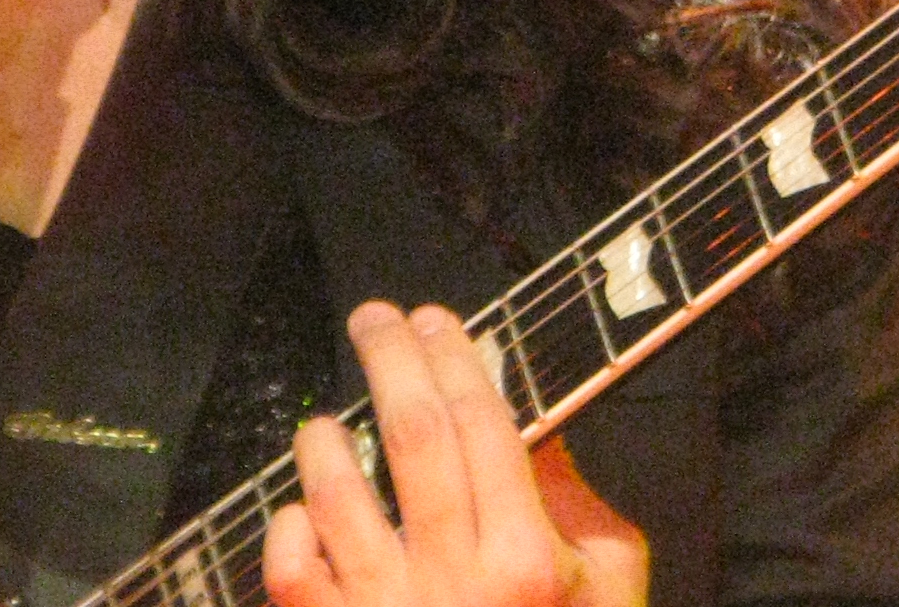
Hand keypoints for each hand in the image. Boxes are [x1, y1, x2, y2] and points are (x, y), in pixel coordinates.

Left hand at [262, 302, 648, 606]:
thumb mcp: (609, 584)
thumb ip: (577, 504)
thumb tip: (533, 422)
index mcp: (528, 562)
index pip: (484, 423)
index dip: (455, 356)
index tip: (436, 319)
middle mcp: (455, 582)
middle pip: (410, 434)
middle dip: (390, 357)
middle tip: (374, 318)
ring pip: (334, 489)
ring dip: (324, 440)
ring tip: (327, 425)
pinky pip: (291, 567)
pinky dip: (290, 526)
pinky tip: (305, 513)